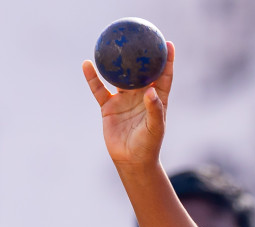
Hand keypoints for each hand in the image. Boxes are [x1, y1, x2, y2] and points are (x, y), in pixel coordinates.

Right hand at [81, 40, 175, 169]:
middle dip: (140, 55)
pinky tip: (87, 64)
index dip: (167, 60)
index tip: (167, 44)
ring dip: (114, 63)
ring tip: (110, 45)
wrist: (131, 160)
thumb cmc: (148, 146)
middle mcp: (140, 96)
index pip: (163, 76)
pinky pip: (99, 89)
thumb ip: (155, 110)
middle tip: (138, 37)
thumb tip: (151, 91)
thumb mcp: (155, 128)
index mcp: (156, 99)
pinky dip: (93, 78)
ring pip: (118, 77)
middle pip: (140, 71)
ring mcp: (124, 100)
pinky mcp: (109, 107)